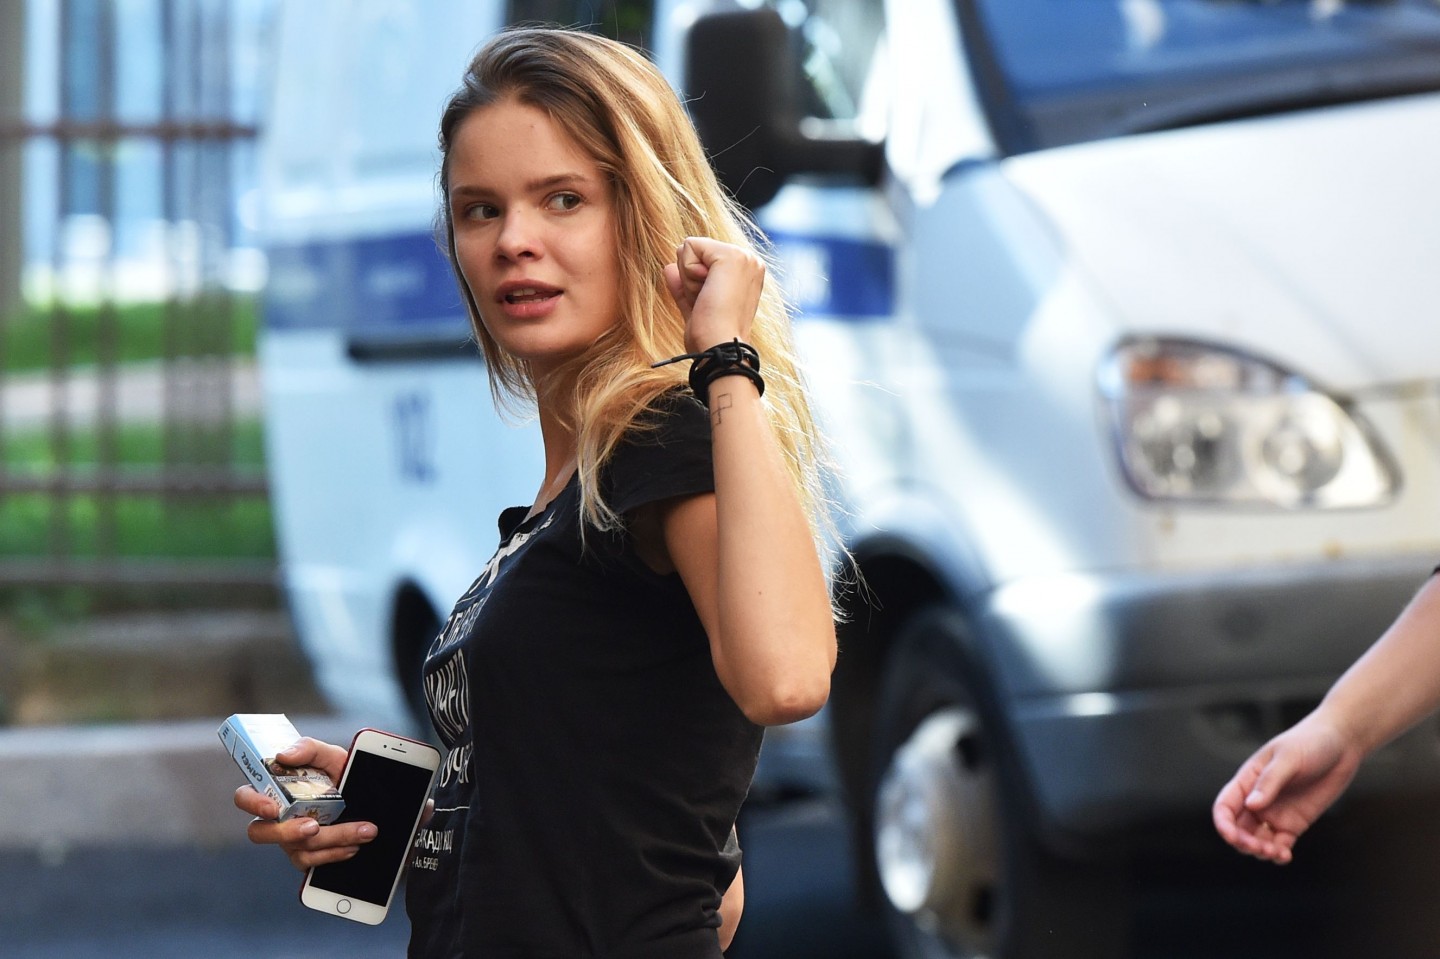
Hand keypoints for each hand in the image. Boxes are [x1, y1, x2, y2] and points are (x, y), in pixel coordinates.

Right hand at [233, 737, 375, 871]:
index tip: (273, 808)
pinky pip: (311, 861)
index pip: (245, 797)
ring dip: (331, 840)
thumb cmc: (338, 772)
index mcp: (274, 789)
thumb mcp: (330, 755)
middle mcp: (276, 817)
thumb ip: (308, 748)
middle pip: (259, 833)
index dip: (252, 804)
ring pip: (295, 848)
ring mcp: (289, 839)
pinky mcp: (304, 855)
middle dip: (286, 832)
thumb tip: (283, 755)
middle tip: (314, 826)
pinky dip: (335, 853)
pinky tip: (354, 843)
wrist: (365, 795)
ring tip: (361, 830)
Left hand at [663, 237, 764, 352]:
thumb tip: (668, 268)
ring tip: (708, 300)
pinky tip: (705, 292)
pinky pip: (689, 246)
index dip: (694, 282)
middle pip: (695, 251)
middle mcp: (749, 261)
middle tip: (708, 303)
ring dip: (689, 279)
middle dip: (690, 279)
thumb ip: (685, 287)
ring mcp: (743, 256)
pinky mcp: (730, 256)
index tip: (709, 304)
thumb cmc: (709, 338)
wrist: (719, 349)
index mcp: (746, 273)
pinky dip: (687, 273)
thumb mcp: (695, 307)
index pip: (703, 259)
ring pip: (690, 248)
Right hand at [1211, 712, 1360, 863]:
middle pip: (1238, 829)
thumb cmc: (1309, 743)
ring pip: (1257, 840)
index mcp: (1247, 781)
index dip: (1223, 824)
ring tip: (1277, 852)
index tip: (1233, 837)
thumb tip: (1251, 806)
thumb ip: (1269, 782)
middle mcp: (1257, 800)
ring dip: (1261, 851)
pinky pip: (1281, 844)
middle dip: (1243, 843)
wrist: (1340, 745)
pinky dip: (1279, 854)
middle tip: (1260, 848)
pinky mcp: (1295, 823)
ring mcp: (1275, 813)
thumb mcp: (1288, 758)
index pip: (1225, 807)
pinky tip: (1285, 856)